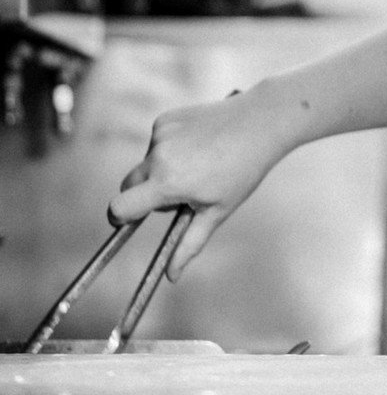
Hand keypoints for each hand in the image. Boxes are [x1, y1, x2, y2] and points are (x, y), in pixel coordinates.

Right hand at [108, 89, 285, 279]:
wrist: (260, 123)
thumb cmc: (243, 170)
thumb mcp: (217, 211)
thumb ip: (189, 244)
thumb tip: (170, 275)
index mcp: (168, 182)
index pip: (120, 207)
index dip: (120, 218)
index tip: (127, 222)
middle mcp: (158, 156)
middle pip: (129, 186)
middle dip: (145, 196)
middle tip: (181, 195)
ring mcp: (160, 134)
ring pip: (146, 164)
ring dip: (161, 171)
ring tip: (199, 166)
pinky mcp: (165, 119)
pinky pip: (157, 143)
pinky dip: (169, 149)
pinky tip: (198, 146)